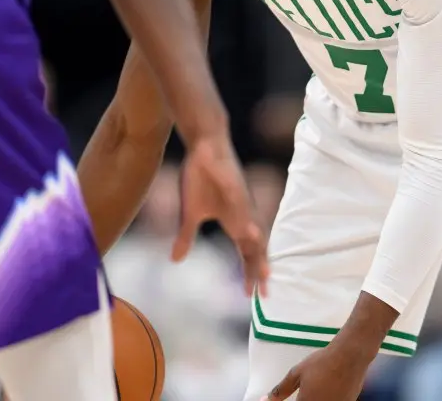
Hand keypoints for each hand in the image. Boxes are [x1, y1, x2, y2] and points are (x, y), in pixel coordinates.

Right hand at [173, 133, 269, 295]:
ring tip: (264, 273)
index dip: (248, 272)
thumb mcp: (190, 214)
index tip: (251, 295)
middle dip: (259, 270)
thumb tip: (176, 260)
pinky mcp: (235, 186)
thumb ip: (187, 237)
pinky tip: (250, 232)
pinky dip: (248, 220)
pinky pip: (243, 206)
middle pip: (255, 247)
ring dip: (259, 250)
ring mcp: (241, 201)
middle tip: (264, 294)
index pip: (245, 252)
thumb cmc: (200, 178)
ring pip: (254, 229)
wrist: (204, 147)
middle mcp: (243, 214)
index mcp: (234, 222)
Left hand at [262, 342, 370, 400]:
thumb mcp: (297, 373)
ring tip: (315, 388)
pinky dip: (325, 399)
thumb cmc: (322, 362)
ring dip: (312, 399)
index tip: (287, 399)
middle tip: (302, 391)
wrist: (350, 356)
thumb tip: (265, 399)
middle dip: (302, 400)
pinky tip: (326, 390)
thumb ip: (281, 390)